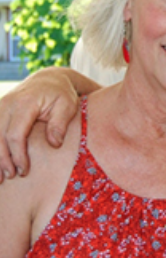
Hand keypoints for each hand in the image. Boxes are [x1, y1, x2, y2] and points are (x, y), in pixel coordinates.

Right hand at [0, 67, 81, 181]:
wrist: (49, 80)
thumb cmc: (61, 95)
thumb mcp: (68, 106)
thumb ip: (60, 124)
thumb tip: (54, 143)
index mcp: (25, 103)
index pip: (15, 135)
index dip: (18, 155)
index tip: (24, 171)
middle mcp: (7, 104)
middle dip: (2, 160)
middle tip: (10, 177)